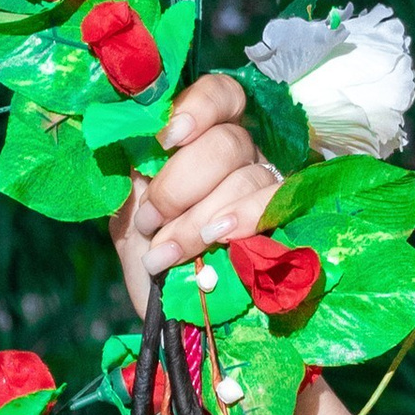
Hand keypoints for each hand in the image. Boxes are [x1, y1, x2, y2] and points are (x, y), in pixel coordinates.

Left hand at [110, 72, 285, 310]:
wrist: (180, 318)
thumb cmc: (154, 259)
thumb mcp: (129, 218)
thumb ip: (130, 177)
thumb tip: (127, 136)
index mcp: (200, 141)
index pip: (218, 95)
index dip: (197, 107)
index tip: (166, 139)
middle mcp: (240, 155)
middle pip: (226, 140)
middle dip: (179, 185)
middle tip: (152, 222)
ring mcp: (267, 185)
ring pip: (245, 175)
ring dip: (197, 218)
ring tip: (167, 253)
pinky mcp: (287, 219)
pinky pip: (277, 202)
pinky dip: (242, 219)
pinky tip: (217, 239)